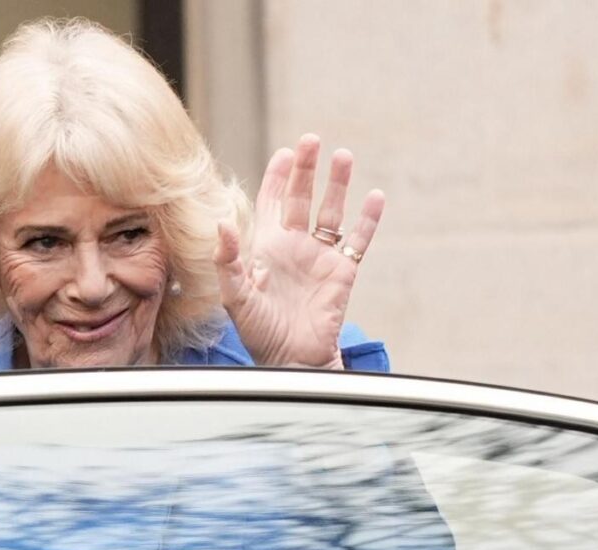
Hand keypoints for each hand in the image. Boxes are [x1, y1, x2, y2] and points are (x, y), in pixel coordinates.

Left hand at [213, 134, 383, 367]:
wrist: (291, 360)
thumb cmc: (259, 332)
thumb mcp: (234, 296)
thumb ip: (227, 260)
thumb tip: (221, 224)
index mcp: (266, 247)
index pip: (271, 203)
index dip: (276, 178)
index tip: (283, 153)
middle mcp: (294, 246)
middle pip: (301, 198)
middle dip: (305, 169)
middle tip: (311, 141)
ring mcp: (320, 257)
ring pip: (331, 212)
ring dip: (337, 184)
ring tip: (343, 155)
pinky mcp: (343, 272)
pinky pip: (358, 240)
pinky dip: (368, 219)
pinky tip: (375, 196)